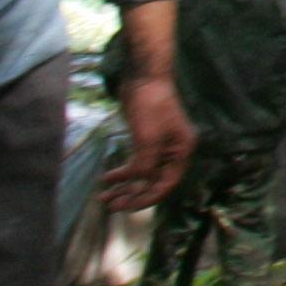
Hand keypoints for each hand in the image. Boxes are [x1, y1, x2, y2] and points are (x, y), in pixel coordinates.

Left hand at [101, 75, 194, 211]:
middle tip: (109, 206)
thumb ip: (145, 165)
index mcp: (182, 151)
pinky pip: (136, 163)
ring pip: (142, 174)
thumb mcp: (148, 139)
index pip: (166, 184)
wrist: (144, 78)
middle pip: (153, 181)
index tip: (125, 207)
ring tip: (104, 197)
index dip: (147, 198)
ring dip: (124, 186)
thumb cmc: (150, 106)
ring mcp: (160, 146)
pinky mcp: (146, 140)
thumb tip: (140, 184)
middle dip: (131, 195)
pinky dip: (123, 172)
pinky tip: (108, 177)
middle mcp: (173, 152)